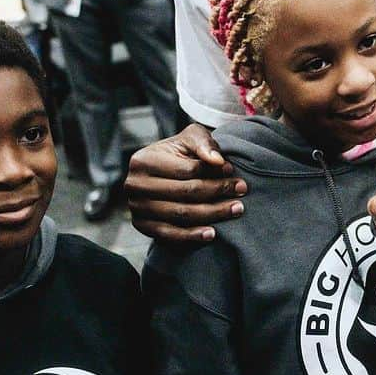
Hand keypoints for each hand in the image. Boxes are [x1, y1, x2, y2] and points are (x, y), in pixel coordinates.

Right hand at [125, 124, 246, 242]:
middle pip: (184, 192)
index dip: (212, 171)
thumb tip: (218, 162)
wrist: (163, 172)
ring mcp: (136, 208)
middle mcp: (134, 185)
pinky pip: (169, 234)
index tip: (233, 171)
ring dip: (212, 214)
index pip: (185, 170)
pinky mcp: (142, 226)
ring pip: (181, 214)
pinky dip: (192, 236)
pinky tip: (213, 233)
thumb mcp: (191, 138)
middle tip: (241, 190)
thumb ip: (204, 144)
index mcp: (142, 160)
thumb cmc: (180, 153)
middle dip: (217, 191)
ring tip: (236, 209)